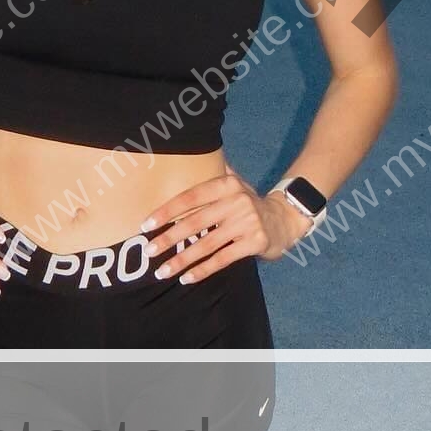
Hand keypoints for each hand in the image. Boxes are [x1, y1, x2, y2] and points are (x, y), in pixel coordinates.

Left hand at [140, 169, 307, 284]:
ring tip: (162, 271)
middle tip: (149, 250)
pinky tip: (186, 278)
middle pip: (195, 221)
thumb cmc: (248, 202)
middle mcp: (237, 201)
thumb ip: (212, 173)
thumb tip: (184, 152)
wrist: (284, 219)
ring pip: (207, 244)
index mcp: (227, 184)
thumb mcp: (234, 183)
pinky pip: (223, 259)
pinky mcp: (255, 242)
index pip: (191, 197)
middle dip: (169, 238)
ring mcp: (247, 222)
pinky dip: (203, 270)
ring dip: (182, 259)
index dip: (167, 211)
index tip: (146, 224)